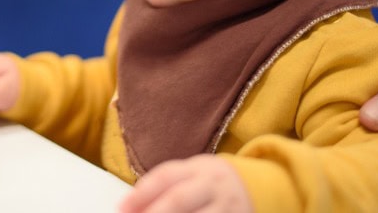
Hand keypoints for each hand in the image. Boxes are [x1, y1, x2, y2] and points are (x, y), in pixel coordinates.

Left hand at [118, 155, 252, 212]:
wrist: (257, 188)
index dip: (140, 193)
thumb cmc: (211, 185)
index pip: (165, 176)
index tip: (121, 208)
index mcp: (199, 168)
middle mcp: (214, 185)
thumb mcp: (192, 176)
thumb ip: (163, 189)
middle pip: (179, 199)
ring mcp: (228, 207)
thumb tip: (129, 209)